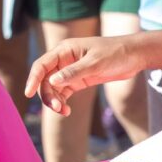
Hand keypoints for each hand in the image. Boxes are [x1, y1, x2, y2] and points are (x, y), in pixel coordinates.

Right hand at [25, 36, 145, 115]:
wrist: (134, 56)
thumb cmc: (115, 53)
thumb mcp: (95, 63)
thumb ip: (74, 72)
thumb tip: (52, 81)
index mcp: (64, 50)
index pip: (42, 64)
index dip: (33, 78)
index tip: (28, 93)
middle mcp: (64, 60)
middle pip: (45, 79)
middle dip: (47, 94)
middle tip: (57, 108)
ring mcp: (70, 71)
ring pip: (53, 88)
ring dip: (54, 100)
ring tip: (64, 112)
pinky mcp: (78, 80)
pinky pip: (63, 93)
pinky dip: (62, 102)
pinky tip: (67, 111)